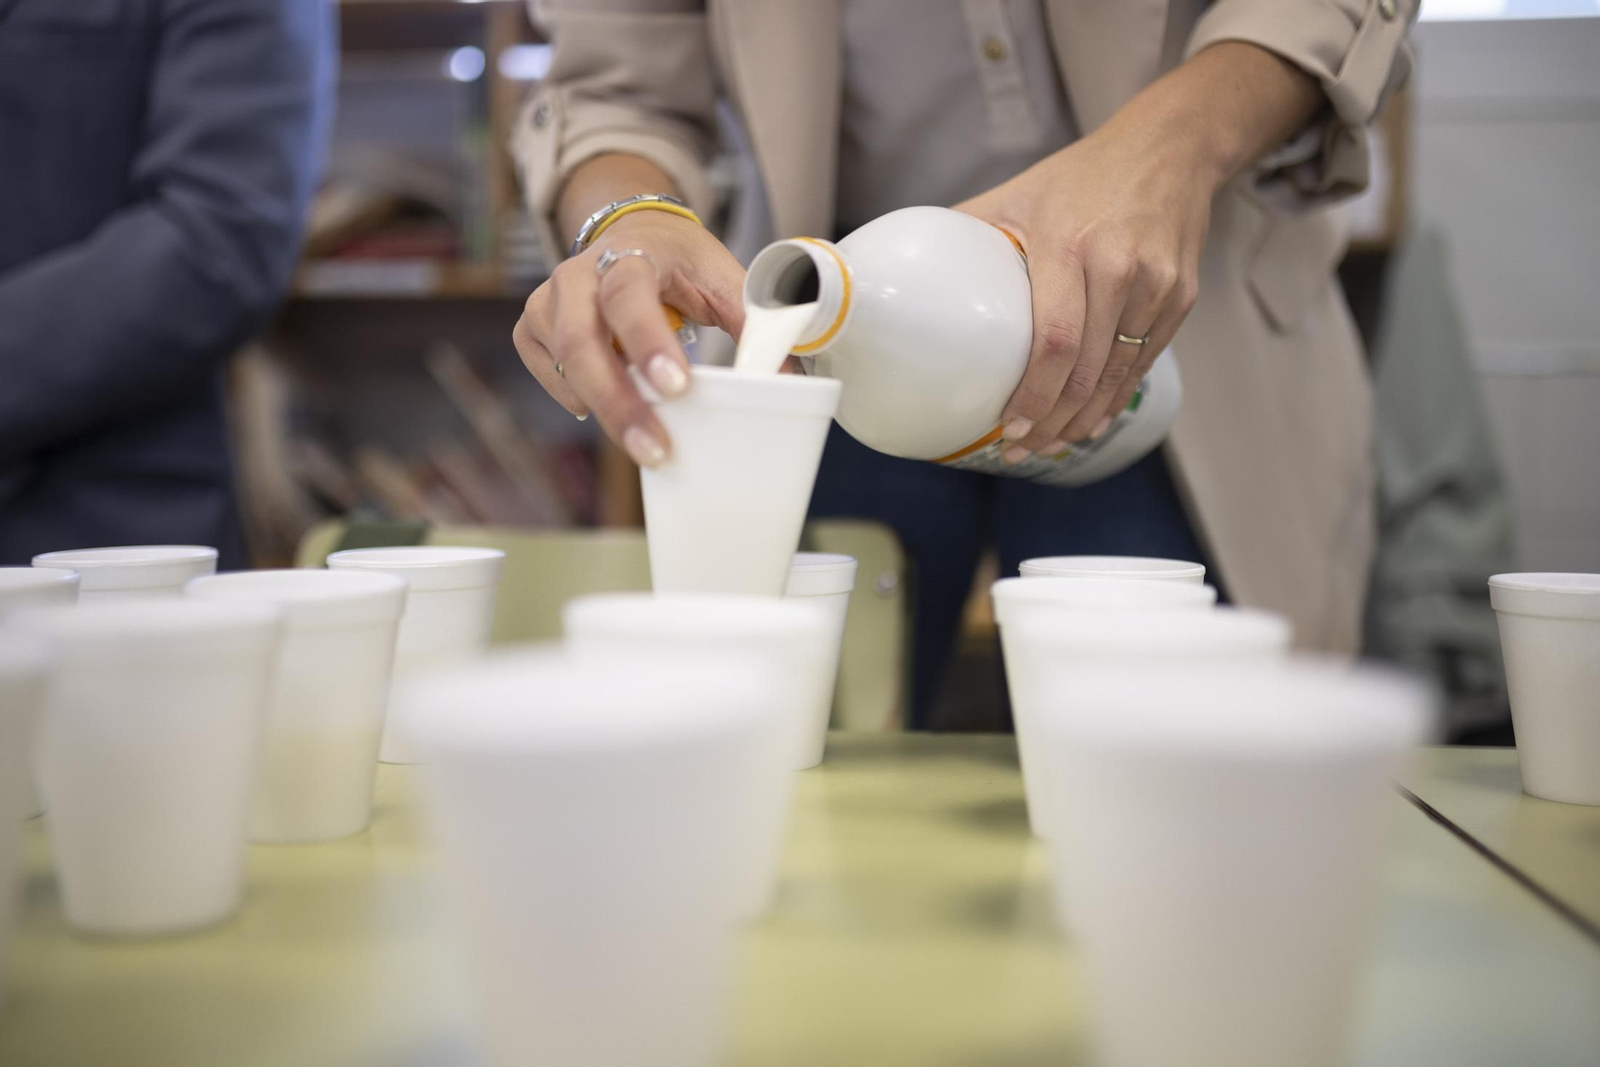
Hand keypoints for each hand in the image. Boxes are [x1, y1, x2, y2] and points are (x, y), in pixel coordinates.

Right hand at [513, 210, 745, 466]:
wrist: (636, 232)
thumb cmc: (683, 263)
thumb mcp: (724, 278)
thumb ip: (755, 323)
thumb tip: (789, 380)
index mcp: (632, 254)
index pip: (629, 295)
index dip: (648, 342)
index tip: (676, 388)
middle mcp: (580, 273)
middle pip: (581, 338)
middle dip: (616, 400)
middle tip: (654, 449)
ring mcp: (550, 298)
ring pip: (561, 358)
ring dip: (599, 405)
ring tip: (642, 442)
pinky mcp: (534, 324)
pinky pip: (543, 366)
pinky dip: (569, 393)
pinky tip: (597, 407)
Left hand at [954, 121, 1216, 459]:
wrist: (1171, 147)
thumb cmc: (1082, 174)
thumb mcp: (1017, 193)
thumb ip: (967, 232)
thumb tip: (910, 274)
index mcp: (1070, 243)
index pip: (1055, 339)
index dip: (1034, 392)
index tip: (1010, 426)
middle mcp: (1119, 267)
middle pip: (1087, 369)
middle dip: (1054, 421)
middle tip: (1024, 449)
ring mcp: (1157, 285)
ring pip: (1119, 374)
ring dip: (1085, 418)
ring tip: (1053, 444)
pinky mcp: (1181, 297)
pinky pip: (1144, 362)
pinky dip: (1116, 396)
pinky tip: (1091, 417)